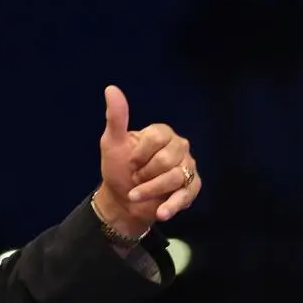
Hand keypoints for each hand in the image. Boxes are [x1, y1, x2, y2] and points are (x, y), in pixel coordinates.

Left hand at [98, 85, 200, 232]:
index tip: (129, 162)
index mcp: (161, 133)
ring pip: (176, 178)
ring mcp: (188, 168)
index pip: (157, 137)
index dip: (139, 154)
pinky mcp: (192, 188)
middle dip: (144, 174)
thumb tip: (111, 89)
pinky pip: (187, 194)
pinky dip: (172, 205)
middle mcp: (179, 147)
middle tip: (134, 178)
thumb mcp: (112, 143)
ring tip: (136, 195)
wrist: (122, 200)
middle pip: (167, 160)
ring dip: (150, 190)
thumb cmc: (118, 168)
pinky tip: (160, 213)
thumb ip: (116, 118)